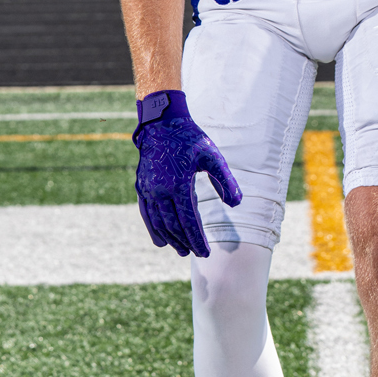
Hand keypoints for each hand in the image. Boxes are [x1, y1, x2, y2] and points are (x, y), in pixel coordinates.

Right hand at [132, 91, 241, 256]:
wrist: (161, 123)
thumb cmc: (190, 139)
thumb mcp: (212, 156)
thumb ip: (225, 180)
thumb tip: (236, 203)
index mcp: (178, 184)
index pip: (188, 220)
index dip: (197, 239)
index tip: (206, 252)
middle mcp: (160, 190)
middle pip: (173, 225)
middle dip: (185, 242)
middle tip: (197, 254)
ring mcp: (148, 189)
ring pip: (158, 222)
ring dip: (170, 239)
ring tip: (182, 251)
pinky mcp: (141, 187)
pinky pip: (146, 214)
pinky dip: (153, 229)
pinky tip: (160, 241)